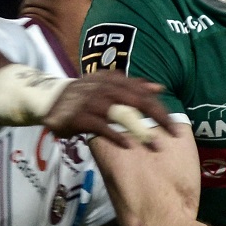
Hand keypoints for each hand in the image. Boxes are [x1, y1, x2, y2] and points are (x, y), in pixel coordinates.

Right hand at [44, 71, 177, 149]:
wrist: (51, 99)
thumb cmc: (86, 94)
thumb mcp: (108, 84)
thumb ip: (133, 86)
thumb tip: (159, 87)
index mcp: (113, 79)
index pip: (143, 92)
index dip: (161, 108)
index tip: (175, 124)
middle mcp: (105, 88)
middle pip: (138, 101)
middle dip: (158, 117)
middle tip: (173, 132)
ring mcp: (92, 102)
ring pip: (122, 114)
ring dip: (141, 129)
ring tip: (155, 143)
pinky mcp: (80, 117)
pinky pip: (101, 126)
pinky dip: (115, 135)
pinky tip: (128, 145)